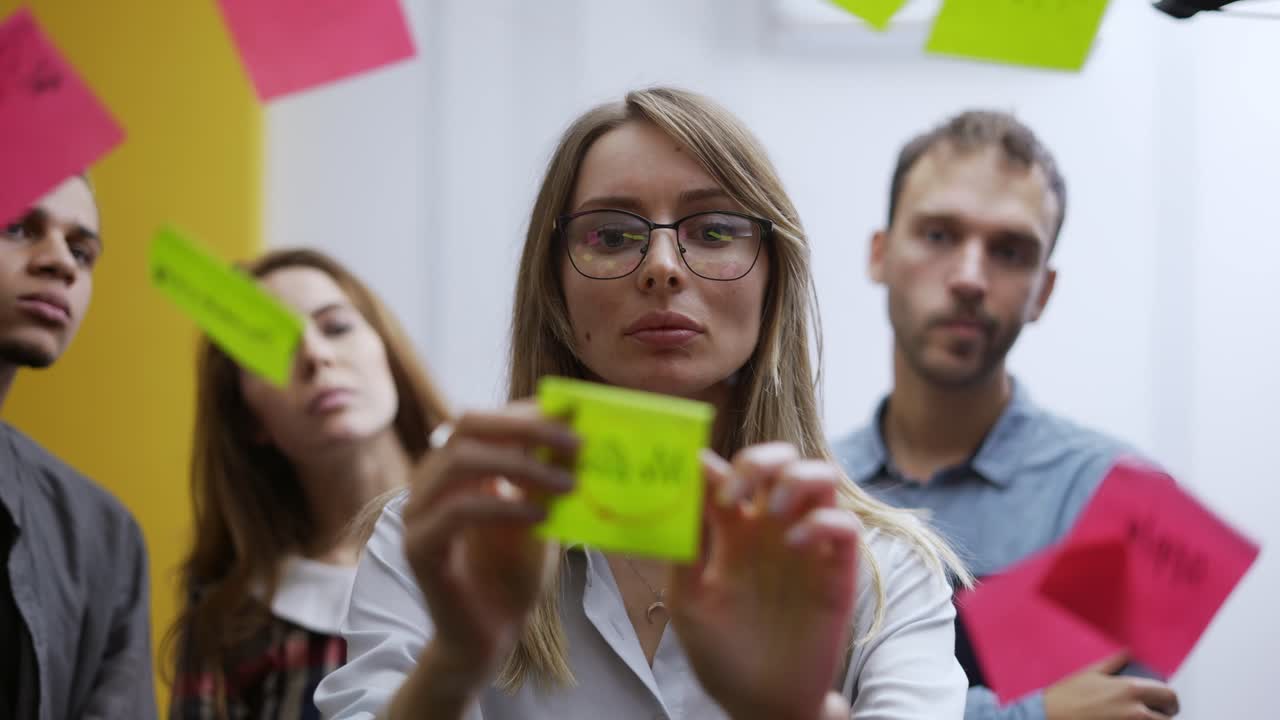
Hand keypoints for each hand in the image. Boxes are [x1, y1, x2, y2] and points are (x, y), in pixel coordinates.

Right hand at [401, 403, 578, 685]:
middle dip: (524, 427)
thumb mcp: (537, 514)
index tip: (575, 417)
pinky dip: (504, 506)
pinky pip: (458, 511)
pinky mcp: (419, 547)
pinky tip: (540, 516)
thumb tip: (574, 429)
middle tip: (575, 442)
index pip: (484, 419)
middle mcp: (428, 482)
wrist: (488, 637)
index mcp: (454, 468)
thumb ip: (545, 475)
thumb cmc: (512, 573)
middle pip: (467, 426)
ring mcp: (417, 513)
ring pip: (461, 462)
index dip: (527, 413)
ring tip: (568, 485)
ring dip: (522, 466)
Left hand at [668, 443, 860, 719]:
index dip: (712, 465)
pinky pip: (844, 524)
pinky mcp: (837, 571)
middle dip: (761, 458)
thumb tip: (685, 485)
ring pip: (821, 477)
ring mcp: (807, 546)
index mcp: (732, 530)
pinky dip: (822, 522)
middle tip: (736, 489)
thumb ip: (687, 544)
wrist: (761, 702)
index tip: (694, 475)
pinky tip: (794, 544)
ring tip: (773, 508)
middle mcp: (772, 529)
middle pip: (780, 460)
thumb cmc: (721, 651)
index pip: (728, 472)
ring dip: (798, 478)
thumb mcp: (689, 599)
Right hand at [1044, 653, 1180, 719]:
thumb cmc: (1067, 697)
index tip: (1166, 702)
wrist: (1050, 717)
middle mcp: (1135, 711)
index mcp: (1130, 690)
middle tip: (1157, 714)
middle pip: (1168, 717)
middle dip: (1164, 715)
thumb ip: (1114, 662)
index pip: (1169, 695)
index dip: (1171, 699)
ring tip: (1142, 717)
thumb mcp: (1091, 673)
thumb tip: (1127, 652)